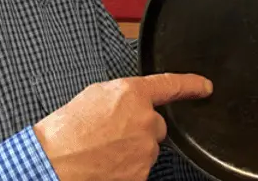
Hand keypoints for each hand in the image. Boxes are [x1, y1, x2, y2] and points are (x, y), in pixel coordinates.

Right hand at [32, 73, 212, 180]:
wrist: (53, 164)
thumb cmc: (64, 132)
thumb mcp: (92, 97)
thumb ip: (120, 97)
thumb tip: (127, 104)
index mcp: (132, 95)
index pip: (171, 85)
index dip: (191, 85)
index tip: (204, 87)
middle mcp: (145, 121)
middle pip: (155, 126)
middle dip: (138, 131)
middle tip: (110, 137)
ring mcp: (146, 150)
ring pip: (145, 150)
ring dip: (130, 152)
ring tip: (101, 152)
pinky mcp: (142, 175)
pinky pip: (139, 170)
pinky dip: (125, 170)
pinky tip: (105, 166)